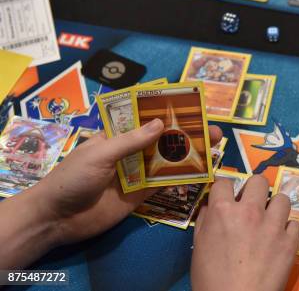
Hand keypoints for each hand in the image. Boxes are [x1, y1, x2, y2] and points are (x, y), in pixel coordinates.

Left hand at [34, 119, 222, 244]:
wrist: (57, 219)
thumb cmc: (72, 179)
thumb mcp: (99, 154)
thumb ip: (130, 142)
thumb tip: (161, 124)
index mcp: (117, 136)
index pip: (145, 119)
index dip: (167, 112)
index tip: (191, 106)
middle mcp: (131, 152)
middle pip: (162, 140)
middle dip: (186, 133)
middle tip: (213, 130)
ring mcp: (137, 174)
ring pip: (167, 160)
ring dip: (189, 154)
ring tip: (214, 147)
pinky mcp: (141, 195)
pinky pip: (164, 183)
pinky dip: (182, 178)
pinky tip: (202, 172)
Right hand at [191, 175, 298, 290]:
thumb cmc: (210, 280)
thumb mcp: (198, 248)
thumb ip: (204, 222)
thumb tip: (209, 206)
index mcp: (223, 211)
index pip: (225, 182)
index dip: (225, 189)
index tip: (227, 196)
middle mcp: (250, 212)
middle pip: (259, 181)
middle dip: (254, 190)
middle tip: (252, 205)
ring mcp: (273, 226)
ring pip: (282, 199)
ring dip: (275, 208)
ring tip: (270, 221)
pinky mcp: (290, 241)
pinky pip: (295, 224)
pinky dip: (288, 230)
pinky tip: (280, 240)